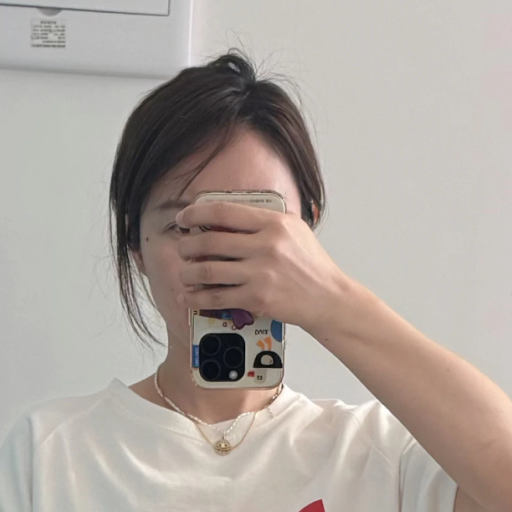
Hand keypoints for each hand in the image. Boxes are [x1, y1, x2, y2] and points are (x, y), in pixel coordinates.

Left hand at [173, 199, 349, 334]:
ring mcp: (260, 274)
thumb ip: (265, 220)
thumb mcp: (295, 230)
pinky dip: (197, 298)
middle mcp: (265, 247)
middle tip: (183, 248)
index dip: (196, 213)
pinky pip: (217, 298)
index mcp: (273, 224)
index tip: (184, 218)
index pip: (224, 212)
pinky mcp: (256, 299)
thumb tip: (230, 215)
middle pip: (210, 242)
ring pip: (208, 271)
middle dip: (187, 245)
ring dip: (188, 272)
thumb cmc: (311, 264)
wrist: (328, 298)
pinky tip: (188, 297)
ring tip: (184, 273)